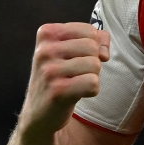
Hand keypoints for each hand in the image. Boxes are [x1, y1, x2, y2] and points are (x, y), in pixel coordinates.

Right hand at [18, 22, 110, 137]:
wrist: (38, 114)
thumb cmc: (58, 77)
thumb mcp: (69, 51)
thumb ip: (93, 40)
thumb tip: (104, 50)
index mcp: (46, 33)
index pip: (88, 30)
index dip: (93, 46)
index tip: (80, 57)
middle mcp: (44, 50)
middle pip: (92, 46)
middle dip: (93, 61)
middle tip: (77, 73)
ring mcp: (49, 70)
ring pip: (95, 64)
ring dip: (92, 76)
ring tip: (75, 83)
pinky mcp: (57, 90)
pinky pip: (92, 82)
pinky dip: (92, 90)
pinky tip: (77, 94)